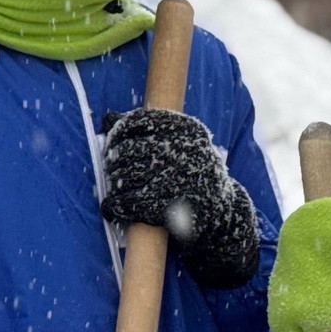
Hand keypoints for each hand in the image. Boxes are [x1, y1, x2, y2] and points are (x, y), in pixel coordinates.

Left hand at [101, 107, 260, 287]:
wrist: (222, 213)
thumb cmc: (192, 173)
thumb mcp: (180, 143)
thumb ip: (145, 129)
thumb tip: (108, 118)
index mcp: (189, 129)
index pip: (142, 122)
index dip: (119, 133)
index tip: (111, 144)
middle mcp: (187, 150)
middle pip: (131, 150)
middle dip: (114, 160)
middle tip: (110, 168)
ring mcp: (180, 179)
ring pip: (128, 177)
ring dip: (114, 183)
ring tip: (113, 187)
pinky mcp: (173, 207)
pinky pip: (132, 203)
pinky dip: (116, 206)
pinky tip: (110, 207)